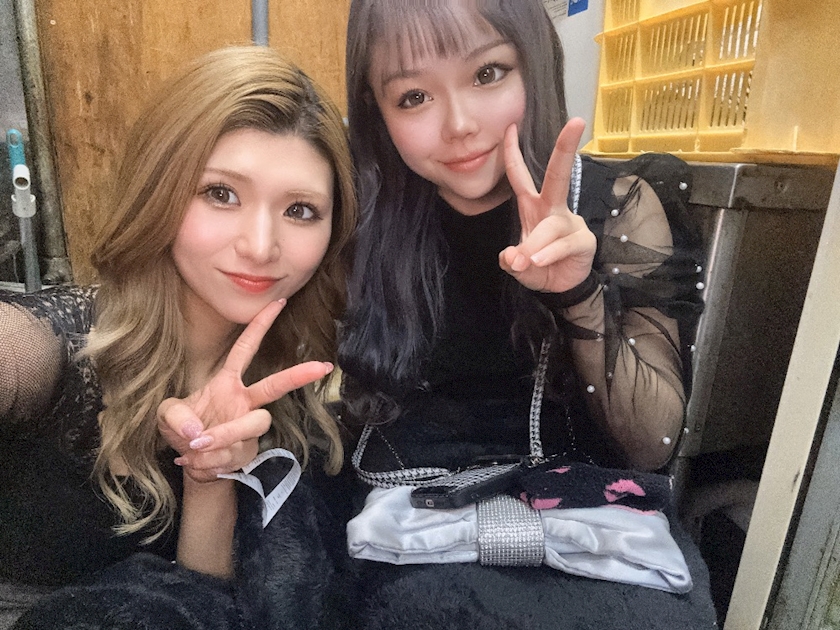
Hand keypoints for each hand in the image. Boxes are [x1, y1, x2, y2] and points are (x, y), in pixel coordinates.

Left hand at [157, 299, 332, 482]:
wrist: (191, 462)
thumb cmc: (184, 429)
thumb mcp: (166, 415)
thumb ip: (175, 416)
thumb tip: (197, 431)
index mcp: (227, 382)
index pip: (246, 348)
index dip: (261, 325)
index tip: (279, 302)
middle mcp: (244, 401)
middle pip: (275, 385)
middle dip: (298, 374)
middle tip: (323, 366)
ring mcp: (249, 426)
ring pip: (252, 425)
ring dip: (223, 436)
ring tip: (196, 446)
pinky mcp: (248, 450)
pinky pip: (233, 454)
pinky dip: (209, 461)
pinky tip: (194, 462)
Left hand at [498, 118, 596, 292]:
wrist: (561, 288)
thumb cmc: (539, 267)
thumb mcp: (518, 265)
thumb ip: (511, 261)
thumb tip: (512, 256)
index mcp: (533, 207)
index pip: (520, 176)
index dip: (513, 153)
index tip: (510, 127)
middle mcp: (553, 209)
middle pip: (558, 175)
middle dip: (565, 149)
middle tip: (576, 122)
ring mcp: (570, 223)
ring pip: (550, 226)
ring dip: (535, 245)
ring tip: (526, 262)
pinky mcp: (584, 240)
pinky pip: (564, 244)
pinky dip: (549, 254)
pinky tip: (539, 262)